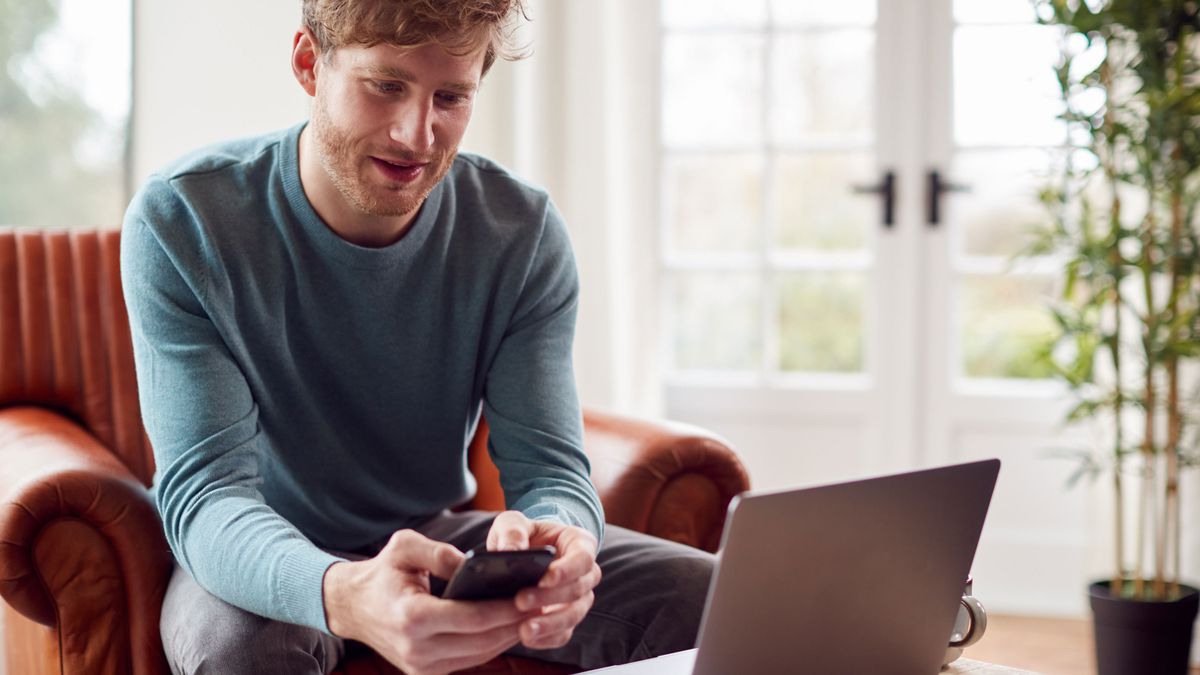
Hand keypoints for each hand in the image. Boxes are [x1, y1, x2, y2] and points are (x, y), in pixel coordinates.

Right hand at [323, 529, 538, 674]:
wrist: (352, 607)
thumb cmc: (382, 573)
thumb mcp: (404, 547)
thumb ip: (438, 551)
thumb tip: (471, 563)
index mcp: (413, 616)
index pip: (472, 618)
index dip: (505, 609)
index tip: (530, 596)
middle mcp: (417, 649)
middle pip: (482, 641)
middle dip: (515, 623)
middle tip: (543, 604)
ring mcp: (421, 666)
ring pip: (480, 655)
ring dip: (508, 637)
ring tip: (532, 614)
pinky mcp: (426, 673)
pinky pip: (470, 661)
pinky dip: (491, 644)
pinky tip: (509, 625)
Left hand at [487, 510, 601, 650]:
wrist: (521, 556)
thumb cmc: (521, 535)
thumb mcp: (513, 523)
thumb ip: (512, 530)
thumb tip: (510, 550)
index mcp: (580, 543)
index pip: (584, 558)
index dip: (567, 570)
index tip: (545, 578)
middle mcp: (585, 573)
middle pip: (579, 588)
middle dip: (550, 597)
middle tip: (520, 600)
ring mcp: (579, 599)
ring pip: (575, 615)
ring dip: (551, 624)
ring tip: (524, 630)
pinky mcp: (566, 620)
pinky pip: (564, 634)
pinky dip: (547, 639)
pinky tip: (528, 639)